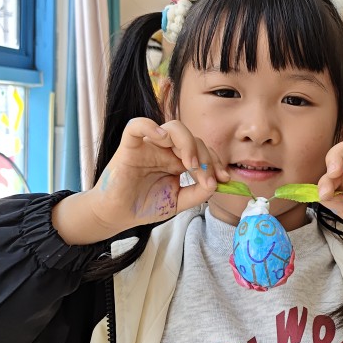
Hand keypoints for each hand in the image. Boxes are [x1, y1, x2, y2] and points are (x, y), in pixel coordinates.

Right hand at [53, 118, 228, 244]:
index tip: (224, 179)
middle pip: (192, 137)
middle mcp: (165, 149)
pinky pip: (136, 126)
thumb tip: (215, 183)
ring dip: (187, 143)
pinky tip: (161, 138)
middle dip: (205, 156)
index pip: (202, 149)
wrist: (118, 216)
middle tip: (206, 178)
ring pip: (172, 127)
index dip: (215, 161)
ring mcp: (149, 146)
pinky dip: (150, 126)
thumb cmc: (145, 206)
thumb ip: (198, 193)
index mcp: (177, 160)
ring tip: (189, 164)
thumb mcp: (178, 202)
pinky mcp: (129, 147)